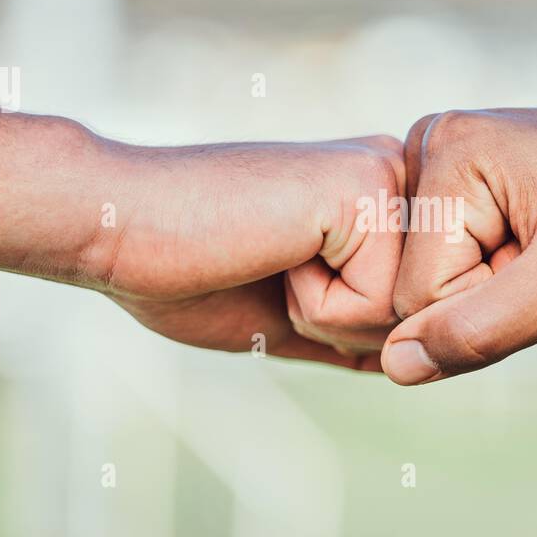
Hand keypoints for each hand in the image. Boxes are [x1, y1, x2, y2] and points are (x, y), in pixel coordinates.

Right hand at [83, 135, 405, 370]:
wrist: (116, 227)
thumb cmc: (186, 272)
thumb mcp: (289, 316)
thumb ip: (351, 332)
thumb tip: (410, 361)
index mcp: (376, 197)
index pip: (412, 309)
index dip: (341, 329)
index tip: (272, 275)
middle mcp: (394, 174)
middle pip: (419, 315)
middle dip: (342, 326)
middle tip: (271, 270)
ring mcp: (387, 175)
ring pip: (407, 315)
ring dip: (327, 319)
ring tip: (272, 259)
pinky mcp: (369, 188)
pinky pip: (379, 305)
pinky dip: (318, 308)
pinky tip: (274, 253)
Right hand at [380, 108, 536, 383]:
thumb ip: (484, 329)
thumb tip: (396, 365)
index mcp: (445, 150)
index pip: (414, 294)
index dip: (488, 308)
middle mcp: (428, 144)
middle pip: (414, 285)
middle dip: (487, 296)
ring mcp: (440, 162)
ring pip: (431, 281)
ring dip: (494, 289)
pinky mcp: (457, 183)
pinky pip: (449, 263)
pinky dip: (497, 273)